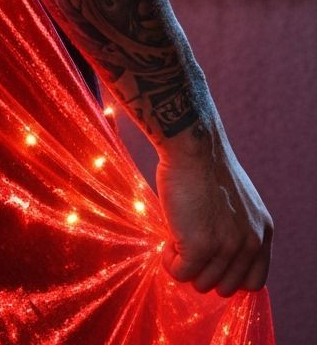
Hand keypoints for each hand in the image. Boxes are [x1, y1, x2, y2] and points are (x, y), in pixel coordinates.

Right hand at [155, 125, 272, 296]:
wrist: (192, 144)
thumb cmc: (206, 165)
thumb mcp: (238, 201)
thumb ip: (238, 230)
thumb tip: (219, 260)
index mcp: (262, 231)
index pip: (254, 280)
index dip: (229, 277)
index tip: (211, 264)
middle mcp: (250, 242)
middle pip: (225, 287)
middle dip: (204, 271)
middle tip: (189, 246)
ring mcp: (227, 246)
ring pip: (201, 283)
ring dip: (185, 265)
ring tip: (177, 237)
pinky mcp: (200, 246)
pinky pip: (180, 273)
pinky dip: (169, 261)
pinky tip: (167, 241)